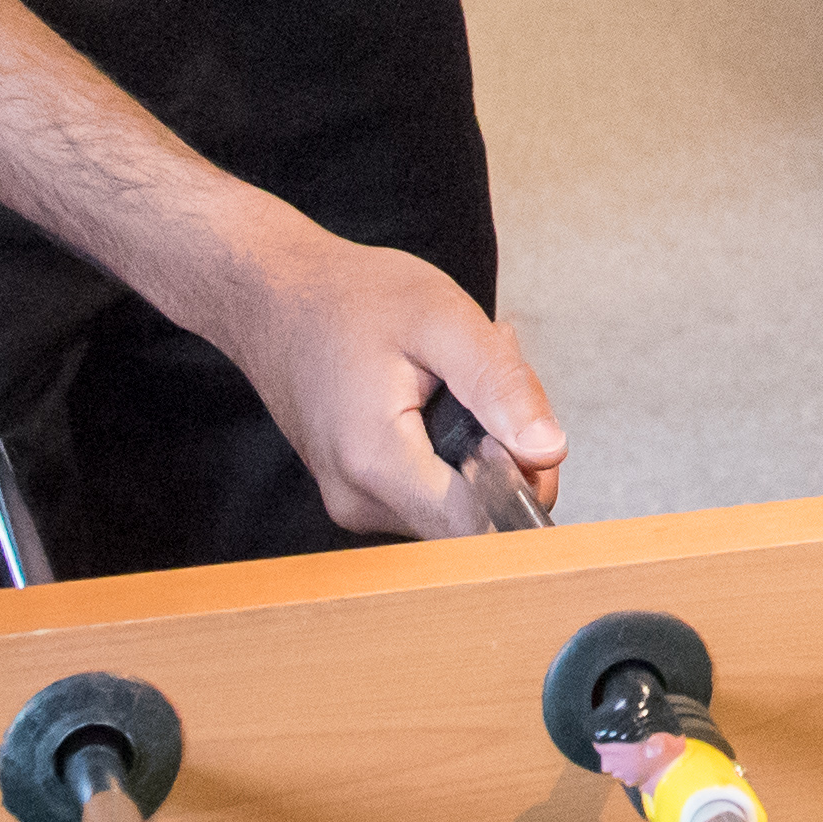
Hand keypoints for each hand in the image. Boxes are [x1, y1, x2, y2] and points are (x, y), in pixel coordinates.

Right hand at [197, 218, 564, 536]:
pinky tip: (436, 395)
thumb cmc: (349, 298)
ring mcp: (354, 503)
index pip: (480, 525)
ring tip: (454, 378)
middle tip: (483, 378)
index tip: (517, 424)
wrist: (274, 297)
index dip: (522, 480)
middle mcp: (359, 500)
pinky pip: (430, 488)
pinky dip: (449, 446)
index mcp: (377, 464)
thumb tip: (548, 450)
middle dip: (502, 449)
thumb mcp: (443, 319)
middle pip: (474, 512)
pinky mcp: (357, 494)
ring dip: (476, 444)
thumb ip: (500, 387)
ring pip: (456, 499)